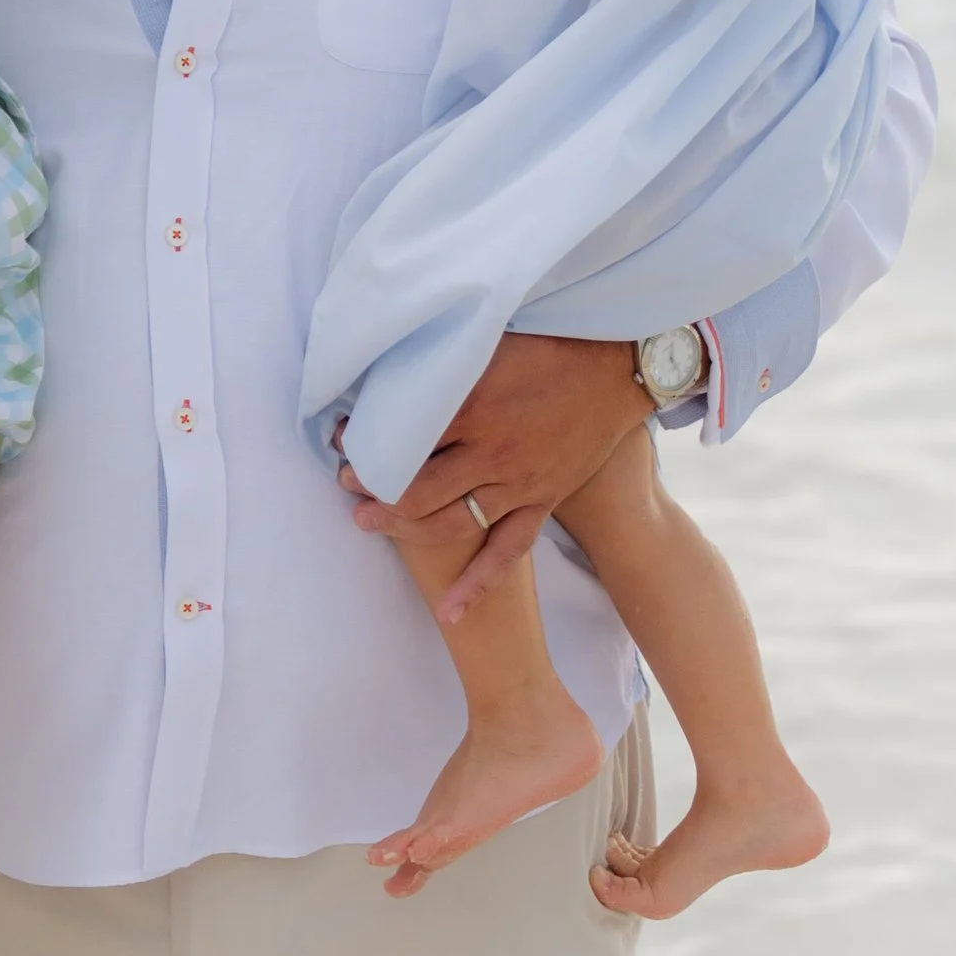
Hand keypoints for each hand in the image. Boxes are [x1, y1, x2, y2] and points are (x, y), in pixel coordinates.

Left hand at [340, 334, 651, 620]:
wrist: (613, 370)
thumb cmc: (546, 347)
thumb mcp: (487, 345)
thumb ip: (443, 362)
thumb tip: (395, 363)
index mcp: (472, 408)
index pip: (403, 438)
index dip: (366, 444)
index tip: (341, 441)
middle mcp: (491, 454)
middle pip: (418, 488)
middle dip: (374, 489)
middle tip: (344, 484)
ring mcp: (517, 484)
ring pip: (450, 523)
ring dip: (404, 527)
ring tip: (366, 522)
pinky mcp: (540, 502)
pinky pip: (506, 552)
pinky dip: (477, 584)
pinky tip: (450, 611)